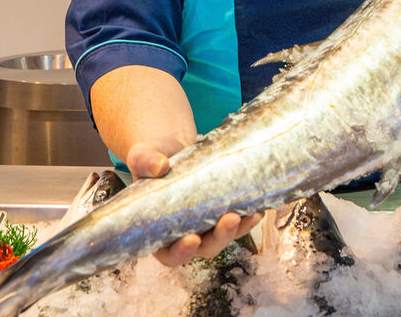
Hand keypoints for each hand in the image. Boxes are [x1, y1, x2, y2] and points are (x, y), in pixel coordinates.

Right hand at [127, 143, 262, 265]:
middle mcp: (184, 233)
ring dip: (239, 229)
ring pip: (224, 237)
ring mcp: (205, 225)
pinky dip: (249, 217)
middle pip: (204, 248)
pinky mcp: (221, 212)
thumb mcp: (141, 157)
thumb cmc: (151, 159)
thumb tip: (159, 165)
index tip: (192, 239)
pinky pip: (238, 221)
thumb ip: (144, 162)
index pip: (169, 253)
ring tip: (251, 213)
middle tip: (230, 219)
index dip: (181, 252)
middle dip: (220, 237)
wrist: (170, 148)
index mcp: (158, 232)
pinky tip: (258, 207)